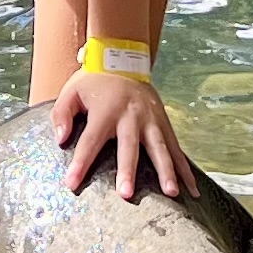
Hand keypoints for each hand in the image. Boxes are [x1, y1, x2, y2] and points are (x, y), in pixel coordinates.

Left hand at [48, 66, 190, 203]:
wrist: (124, 58)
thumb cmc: (94, 81)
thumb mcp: (71, 91)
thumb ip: (61, 115)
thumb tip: (61, 139)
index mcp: (105, 111)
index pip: (90, 141)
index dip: (81, 163)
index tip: (72, 183)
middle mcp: (130, 116)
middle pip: (129, 147)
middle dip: (128, 171)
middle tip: (126, 194)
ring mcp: (151, 120)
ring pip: (160, 148)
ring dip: (166, 171)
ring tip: (171, 193)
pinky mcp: (164, 124)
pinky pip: (176, 149)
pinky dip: (185, 169)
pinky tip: (192, 189)